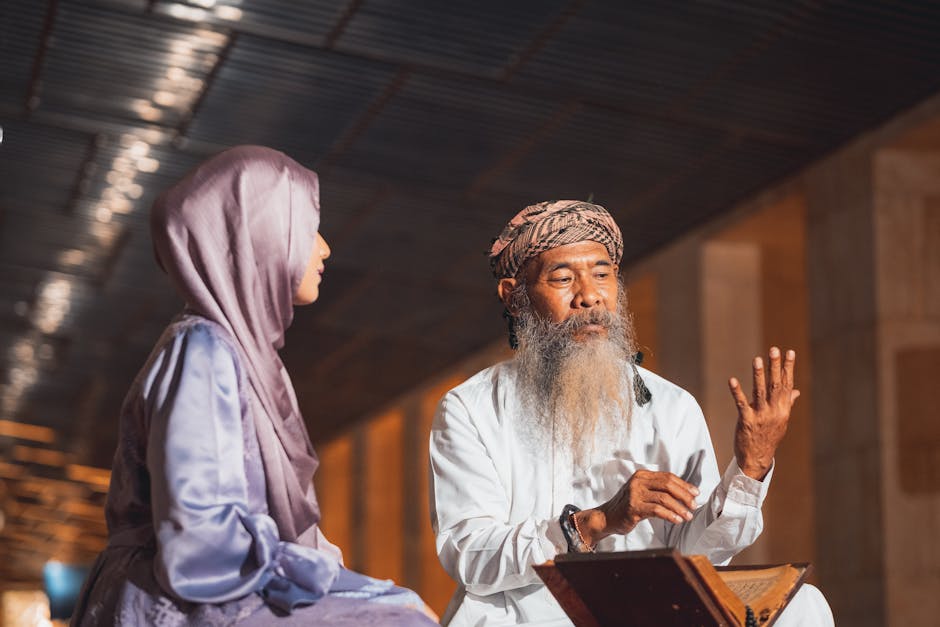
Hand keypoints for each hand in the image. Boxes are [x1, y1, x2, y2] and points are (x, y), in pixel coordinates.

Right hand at [576, 470, 699, 545]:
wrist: (607, 517)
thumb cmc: (628, 506)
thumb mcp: (642, 492)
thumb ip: (658, 489)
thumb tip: (685, 494)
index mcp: (642, 475)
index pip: (668, 477)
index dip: (684, 485)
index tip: (696, 493)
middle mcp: (638, 482)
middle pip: (667, 485)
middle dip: (684, 495)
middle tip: (694, 505)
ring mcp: (634, 494)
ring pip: (664, 498)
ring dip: (679, 508)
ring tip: (688, 516)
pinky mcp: (633, 507)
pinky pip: (656, 510)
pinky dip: (670, 515)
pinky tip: (677, 520)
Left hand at [729, 346, 799, 479]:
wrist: (758, 458)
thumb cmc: (768, 436)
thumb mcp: (781, 420)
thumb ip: (787, 403)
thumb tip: (796, 390)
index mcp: (783, 409)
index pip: (787, 384)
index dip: (788, 367)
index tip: (789, 352)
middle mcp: (774, 411)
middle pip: (775, 384)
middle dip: (775, 366)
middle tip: (774, 349)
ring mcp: (761, 416)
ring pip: (760, 392)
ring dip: (758, 375)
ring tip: (757, 359)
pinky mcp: (747, 421)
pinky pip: (741, 403)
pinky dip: (737, 392)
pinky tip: (732, 380)